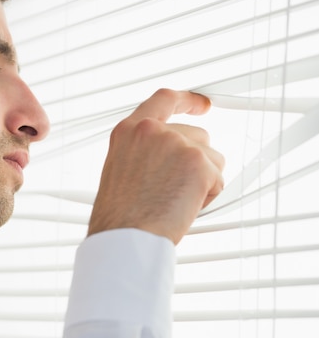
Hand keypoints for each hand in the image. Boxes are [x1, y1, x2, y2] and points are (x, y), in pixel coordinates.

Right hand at [88, 89, 224, 244]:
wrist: (124, 237)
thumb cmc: (119, 218)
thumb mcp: (121, 172)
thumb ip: (146, 155)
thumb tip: (172, 160)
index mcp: (130, 132)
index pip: (165, 100)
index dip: (188, 101)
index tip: (202, 105)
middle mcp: (154, 131)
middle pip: (198, 136)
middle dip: (198, 163)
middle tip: (179, 191)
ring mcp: (178, 144)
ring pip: (212, 159)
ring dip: (202, 182)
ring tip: (174, 203)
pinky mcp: (199, 163)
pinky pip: (218, 181)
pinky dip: (208, 199)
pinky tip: (183, 210)